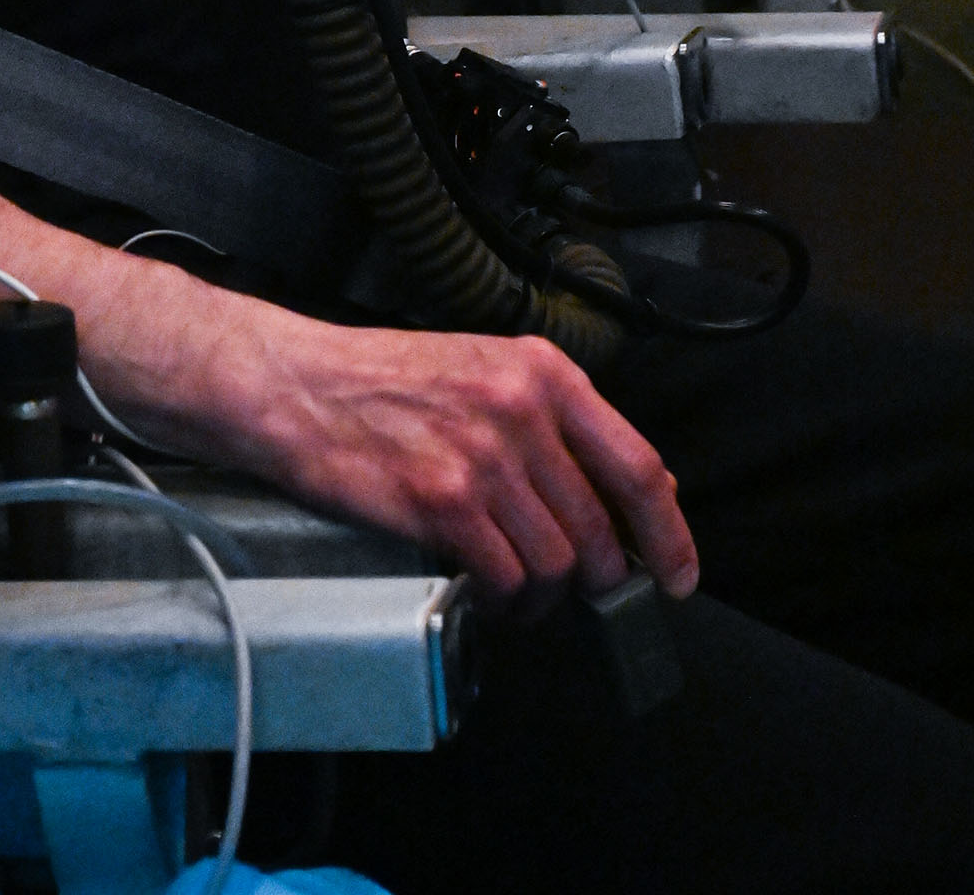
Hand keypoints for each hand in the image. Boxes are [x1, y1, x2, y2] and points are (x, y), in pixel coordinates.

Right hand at [206, 315, 697, 611]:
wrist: (295, 385)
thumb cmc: (382, 380)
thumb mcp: (482, 370)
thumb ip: (553, 422)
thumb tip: (632, 490)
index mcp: (541, 372)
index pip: (639, 466)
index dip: (669, 534)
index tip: (678, 574)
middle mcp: (521, 410)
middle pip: (600, 529)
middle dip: (598, 578)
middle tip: (576, 591)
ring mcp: (483, 458)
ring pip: (556, 563)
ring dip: (545, 595)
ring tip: (519, 592)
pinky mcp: (441, 502)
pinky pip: (505, 579)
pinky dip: (504, 602)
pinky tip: (487, 594)